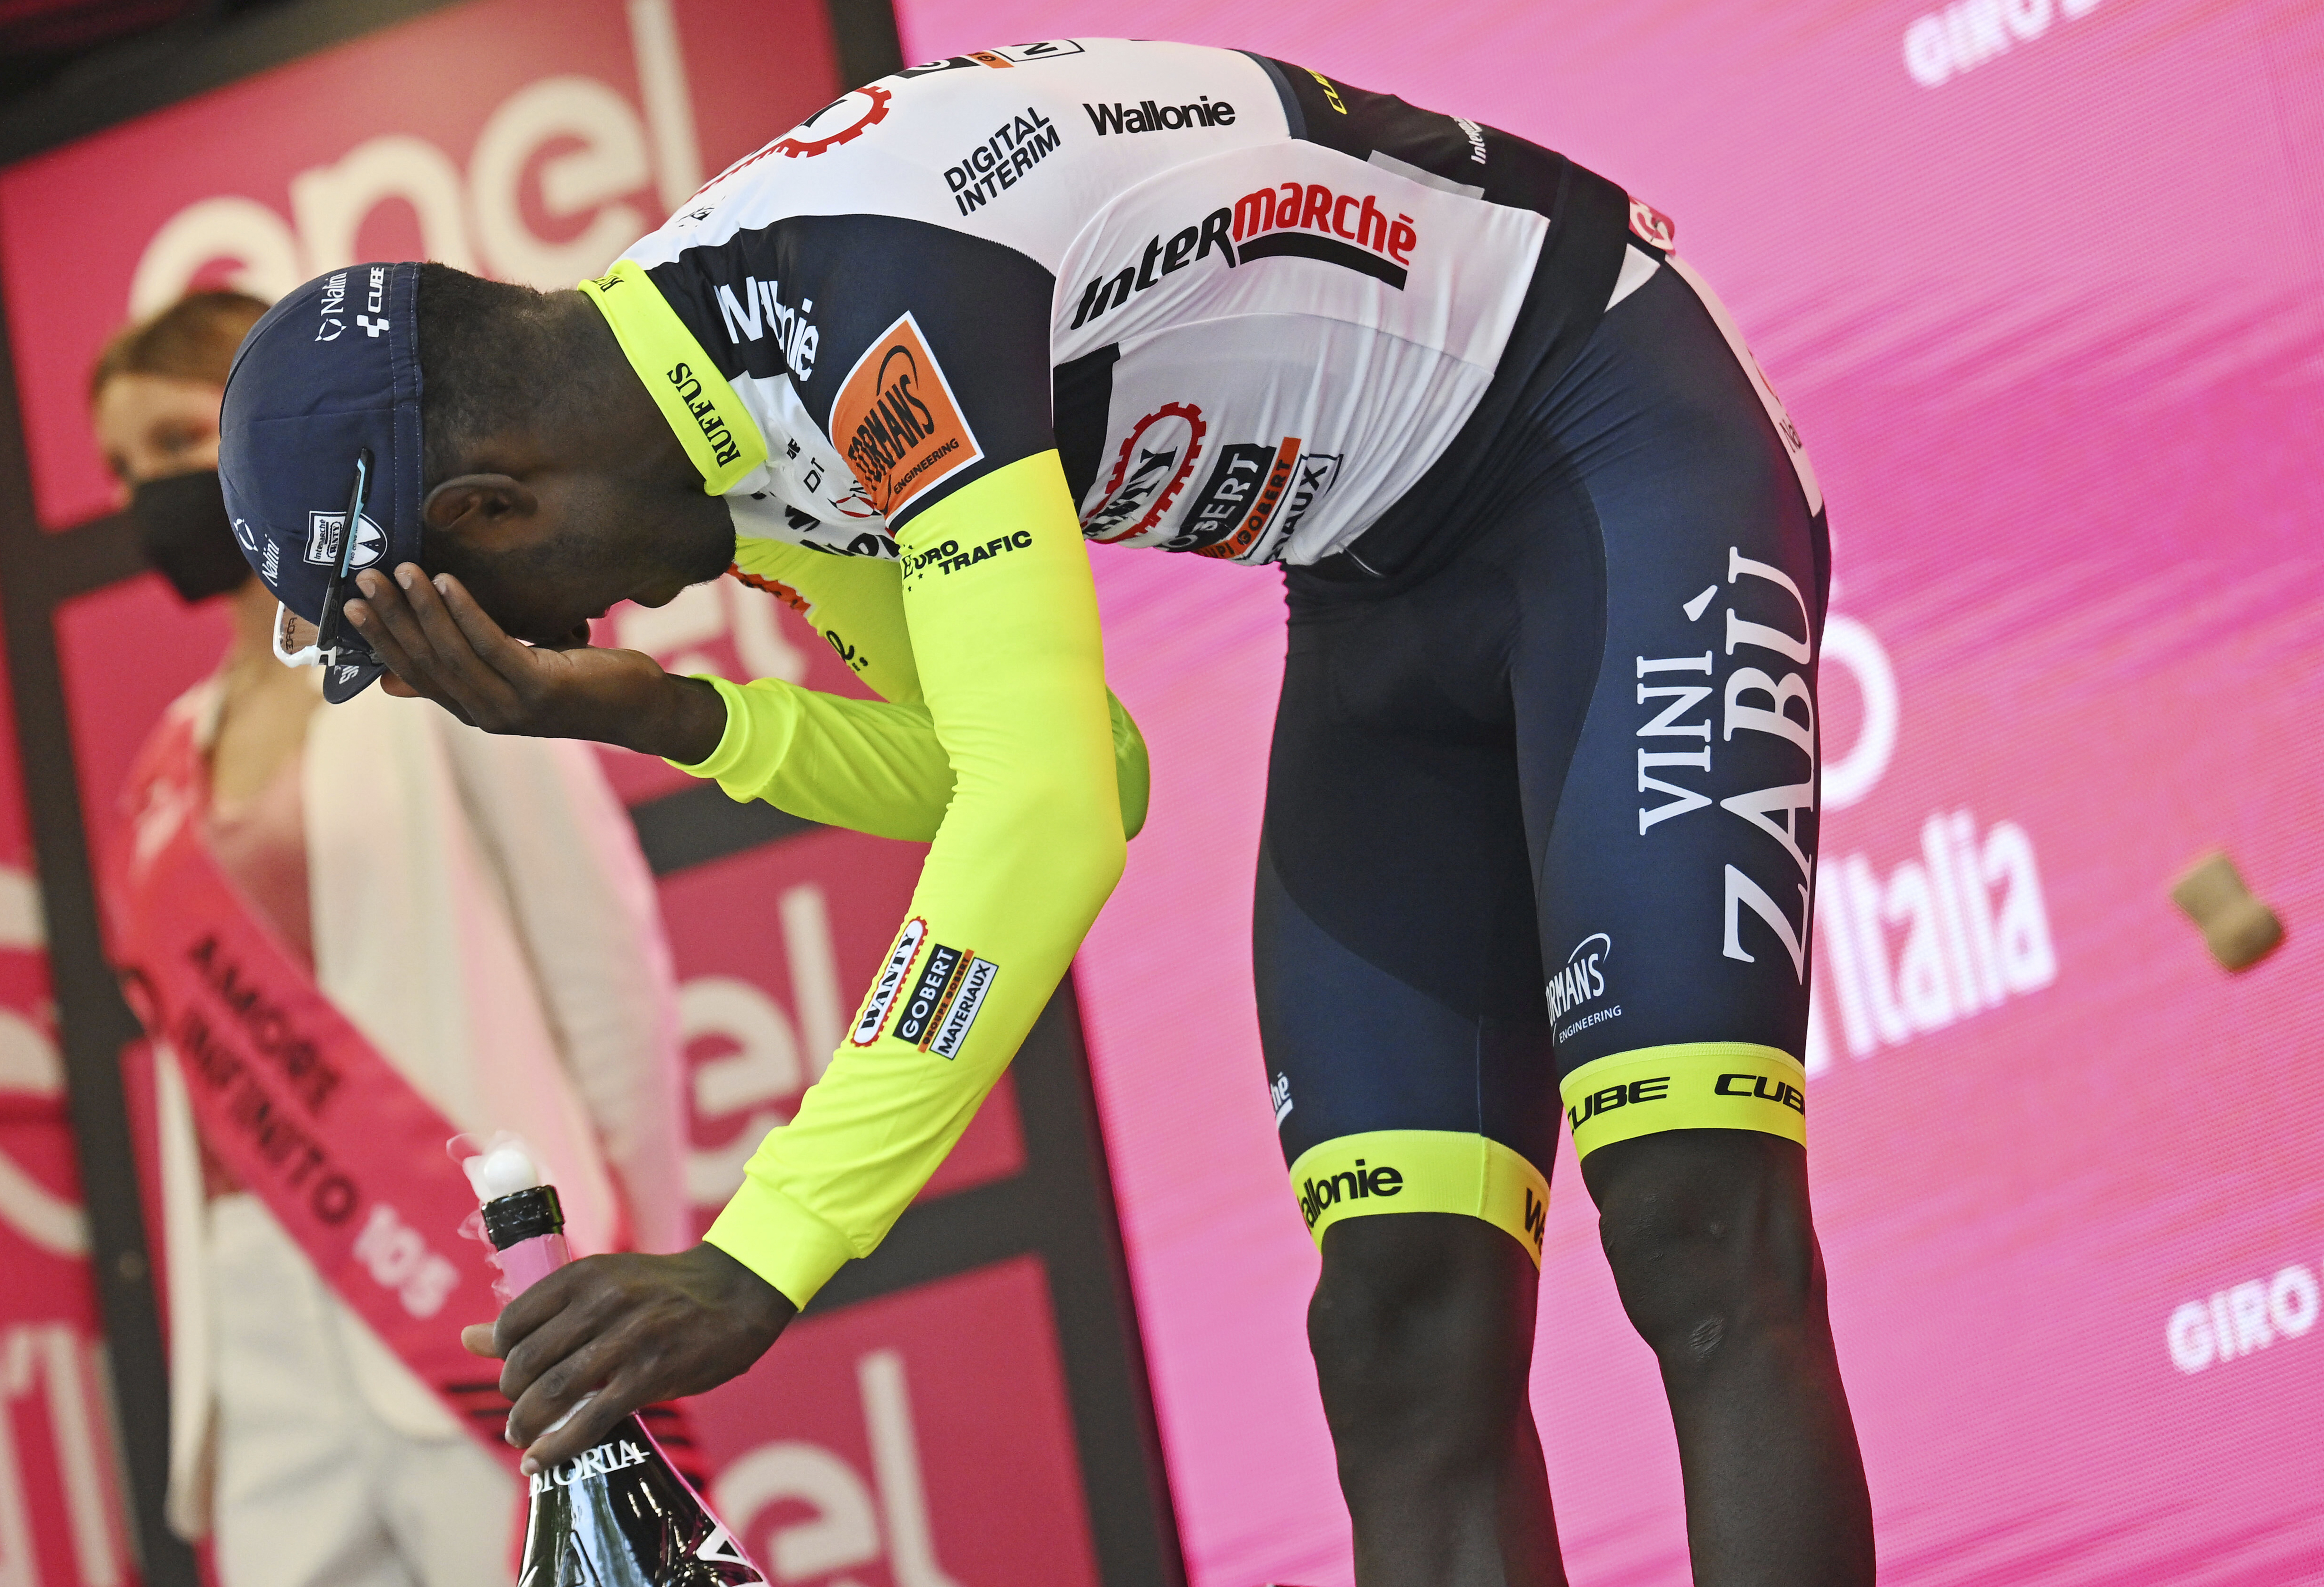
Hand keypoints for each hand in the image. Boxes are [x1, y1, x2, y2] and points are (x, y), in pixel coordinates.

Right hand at [343, 565, 727, 761]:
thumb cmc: (579, 682)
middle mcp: (485, 713)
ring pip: (452, 652)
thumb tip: (392, 681)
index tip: (350, 604)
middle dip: (391, 617)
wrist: (640, 708)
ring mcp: (512, 705)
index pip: (413, 674)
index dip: (380, 640)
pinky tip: (448, 582)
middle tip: (365, 576)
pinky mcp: (540, 688)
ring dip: (422, 607)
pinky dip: (466, 611)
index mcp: (474, 709)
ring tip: (402, 569)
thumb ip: (462, 672)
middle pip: (425, 661)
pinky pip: (492, 644)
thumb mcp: (513, 675)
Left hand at [460, 1243, 794, 1473]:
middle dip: (511, 1395)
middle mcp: (601, 1303)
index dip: (501, 1355)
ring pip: (552, 1392)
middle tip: (518, 1409)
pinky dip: (557, 1447)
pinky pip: (591, 1419)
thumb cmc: (663, 1290)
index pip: (514, 1322)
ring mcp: (627, 1340)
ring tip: (521, 1437)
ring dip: (525, 1424)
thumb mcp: (602, 1284)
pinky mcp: (650, 1375)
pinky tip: (540, 1461)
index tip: (512, 1371)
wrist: (736, 1292)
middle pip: (526, 1361)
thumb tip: (470, 1338)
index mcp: (585, 1275)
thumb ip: (540, 1312)